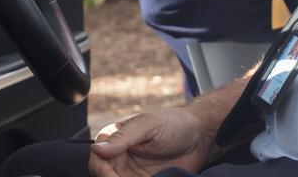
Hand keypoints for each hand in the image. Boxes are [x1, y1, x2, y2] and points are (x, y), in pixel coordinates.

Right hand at [90, 108, 217, 176]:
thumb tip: (97, 147)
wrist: (200, 137)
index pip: (97, 160)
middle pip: (104, 176)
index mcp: (117, 141)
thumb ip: (124, 136)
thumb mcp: (149, 125)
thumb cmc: (175, 124)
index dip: (101, 171)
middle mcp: (120, 159)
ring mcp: (131, 174)